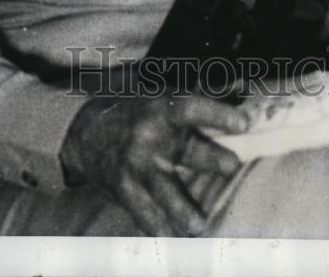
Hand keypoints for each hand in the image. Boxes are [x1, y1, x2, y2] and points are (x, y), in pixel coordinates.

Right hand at [59, 92, 249, 235]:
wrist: (86, 131)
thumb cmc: (135, 111)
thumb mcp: (163, 98)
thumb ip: (201, 99)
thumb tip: (241, 90)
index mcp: (162, 109)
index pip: (192, 108)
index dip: (217, 113)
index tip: (243, 123)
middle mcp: (150, 137)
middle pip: (186, 151)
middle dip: (211, 159)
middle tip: (232, 165)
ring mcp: (136, 166)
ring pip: (164, 190)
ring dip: (182, 208)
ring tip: (198, 224)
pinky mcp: (124, 189)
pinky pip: (143, 212)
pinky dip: (157, 227)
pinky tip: (170, 238)